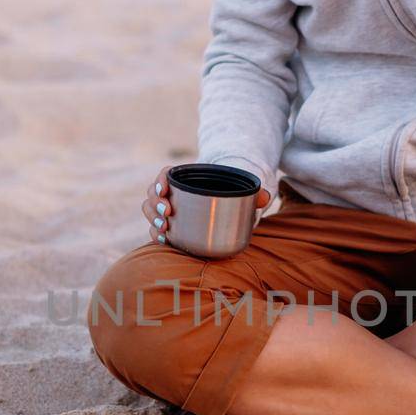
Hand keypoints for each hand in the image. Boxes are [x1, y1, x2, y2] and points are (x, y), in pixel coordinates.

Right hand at [142, 166, 271, 244]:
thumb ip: (253, 194)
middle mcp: (172, 194)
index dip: (160, 180)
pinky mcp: (169, 227)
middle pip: (153, 194)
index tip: (164, 189)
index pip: (165, 174)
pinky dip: (157, 235)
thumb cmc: (229, 196)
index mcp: (185, 179)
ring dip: (153, 219)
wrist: (224, 210)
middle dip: (156, 204)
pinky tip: (166, 240)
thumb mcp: (240, 192)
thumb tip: (265, 196)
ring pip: (150, 211)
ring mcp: (168, 211)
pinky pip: (155, 230)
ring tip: (165, 228)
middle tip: (167, 213)